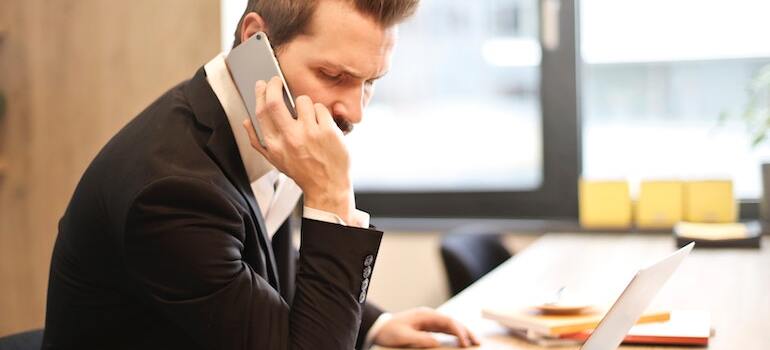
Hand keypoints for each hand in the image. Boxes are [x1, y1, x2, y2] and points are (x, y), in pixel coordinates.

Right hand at [243, 77, 353, 222]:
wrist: (327, 187)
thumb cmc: (302, 172)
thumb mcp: (275, 160)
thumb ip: (258, 141)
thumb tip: (246, 121)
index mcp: (274, 145)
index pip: (261, 112)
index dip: (260, 94)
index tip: (263, 85)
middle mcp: (289, 138)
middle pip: (275, 101)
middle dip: (275, 85)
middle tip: (277, 81)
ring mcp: (309, 133)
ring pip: (303, 101)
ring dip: (305, 103)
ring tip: (308, 116)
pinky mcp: (327, 131)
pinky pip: (321, 108)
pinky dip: (321, 112)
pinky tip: (321, 124)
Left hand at [373, 307, 480, 347]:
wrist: (378, 328)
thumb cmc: (389, 331)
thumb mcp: (403, 336)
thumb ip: (420, 339)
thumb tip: (437, 343)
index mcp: (425, 315)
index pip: (448, 321)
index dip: (459, 332)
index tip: (465, 343)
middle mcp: (429, 316)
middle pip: (453, 322)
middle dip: (466, 331)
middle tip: (478, 342)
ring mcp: (429, 321)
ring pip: (451, 326)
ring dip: (462, 333)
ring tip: (474, 342)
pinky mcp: (427, 328)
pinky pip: (445, 331)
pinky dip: (454, 336)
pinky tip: (461, 342)